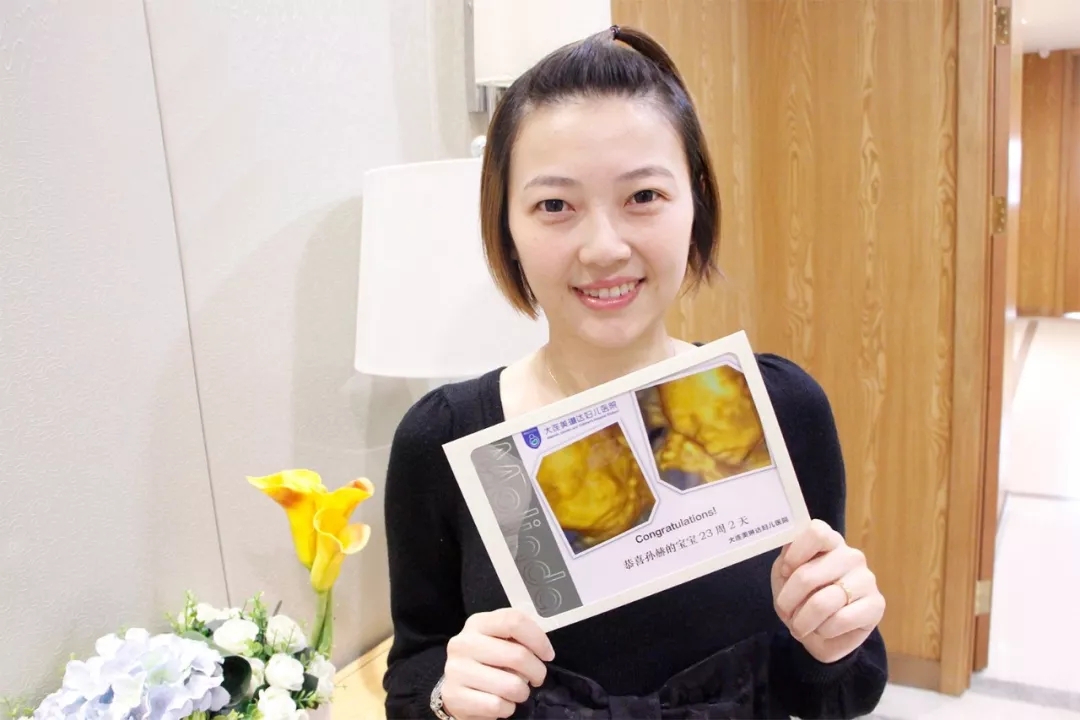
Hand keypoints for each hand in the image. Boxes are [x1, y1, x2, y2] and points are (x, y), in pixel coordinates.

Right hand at [441, 608, 554, 719]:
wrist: (456, 691)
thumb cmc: (485, 664)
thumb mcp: (498, 642)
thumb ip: (517, 638)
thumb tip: (542, 649)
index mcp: (477, 623)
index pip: (514, 621)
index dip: (538, 639)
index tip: (548, 654)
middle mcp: (464, 643)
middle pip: (518, 655)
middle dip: (537, 671)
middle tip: (536, 678)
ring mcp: (457, 670)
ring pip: (512, 685)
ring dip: (522, 692)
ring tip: (516, 691)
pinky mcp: (455, 697)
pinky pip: (498, 705)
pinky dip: (507, 708)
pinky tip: (501, 703)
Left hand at [770, 519, 885, 663]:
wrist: (821, 633)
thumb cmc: (801, 598)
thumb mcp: (784, 578)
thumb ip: (785, 564)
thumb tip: (787, 562)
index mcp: (829, 542)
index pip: (816, 532)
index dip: (795, 552)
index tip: (785, 571)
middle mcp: (851, 555)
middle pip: (809, 574)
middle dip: (788, 600)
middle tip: (784, 611)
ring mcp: (866, 579)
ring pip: (823, 602)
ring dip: (803, 620)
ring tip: (800, 626)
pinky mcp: (876, 605)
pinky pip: (841, 620)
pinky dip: (824, 630)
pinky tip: (824, 630)